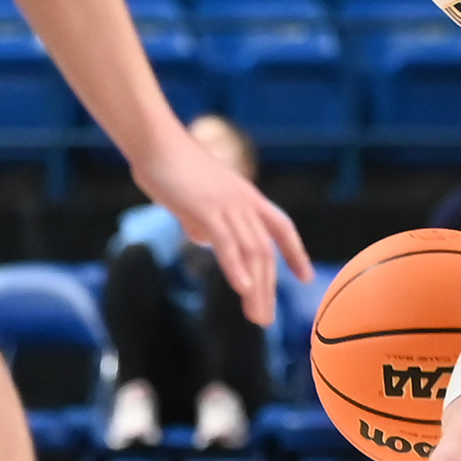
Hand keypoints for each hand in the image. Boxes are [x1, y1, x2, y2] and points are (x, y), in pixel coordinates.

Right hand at [132, 130, 311, 325]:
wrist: (155, 140)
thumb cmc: (169, 166)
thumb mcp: (193, 198)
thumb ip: (202, 219)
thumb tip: (203, 239)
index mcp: (246, 196)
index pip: (280, 227)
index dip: (295, 252)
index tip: (305, 276)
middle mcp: (245, 201)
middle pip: (266, 250)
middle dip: (268, 288)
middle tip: (265, 319)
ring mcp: (228, 205)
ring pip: (252, 252)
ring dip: (256, 288)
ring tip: (256, 317)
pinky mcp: (208, 208)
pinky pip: (228, 243)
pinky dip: (236, 268)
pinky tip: (242, 290)